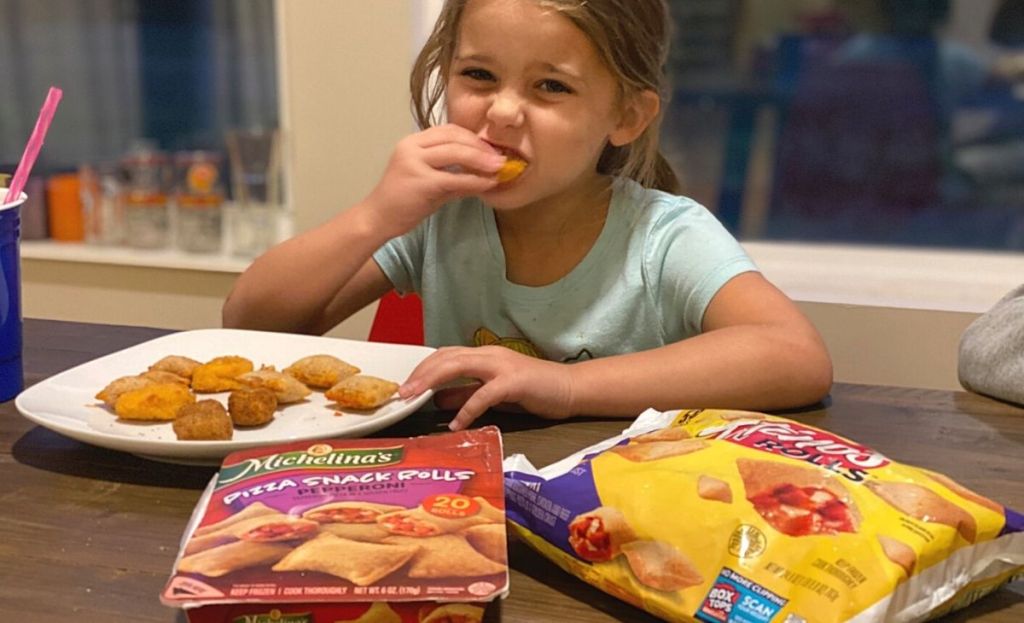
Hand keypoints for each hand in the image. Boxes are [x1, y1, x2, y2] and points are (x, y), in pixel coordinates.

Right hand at [361, 124, 504, 237]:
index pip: (448, 130)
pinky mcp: (421, 182)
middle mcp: (412, 147)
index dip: (472, 137)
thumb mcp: (429, 182)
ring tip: (500, 167)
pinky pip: (455, 178)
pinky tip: (488, 184)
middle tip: (500, 157)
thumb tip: (484, 176)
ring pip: (456, 153)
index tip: (490, 148)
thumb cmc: (403, 202)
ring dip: (482, 159)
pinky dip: (476, 180)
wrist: (378, 218)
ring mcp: (414, 162)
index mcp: (412, 142)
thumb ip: (454, 176)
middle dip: (481, 146)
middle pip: (454, 137)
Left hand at [398, 346, 575, 430]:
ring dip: (433, 382)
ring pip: (458, 366)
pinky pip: (484, 394)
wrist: (570, 389)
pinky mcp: (514, 382)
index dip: (422, 369)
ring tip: (415, 399)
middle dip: (420, 374)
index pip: (444, 356)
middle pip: (445, 357)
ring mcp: (501, 366)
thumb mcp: (493, 393)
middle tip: (401, 393)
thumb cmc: (533, 391)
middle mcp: (488, 355)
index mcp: (482, 356)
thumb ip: (466, 394)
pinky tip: (456, 425)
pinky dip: (467, 409)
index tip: (405, 387)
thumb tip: (438, 400)